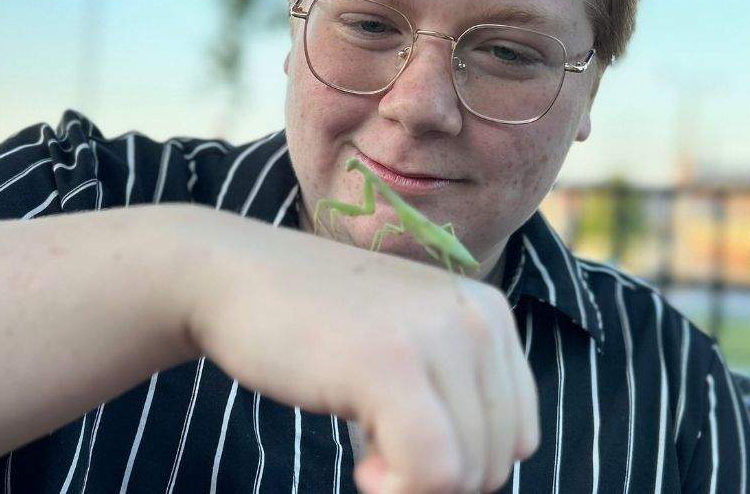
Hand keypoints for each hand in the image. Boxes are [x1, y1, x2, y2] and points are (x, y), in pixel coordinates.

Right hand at [185, 209, 539, 492]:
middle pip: (497, 458)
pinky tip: (360, 467)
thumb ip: (452, 396)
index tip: (403, 442)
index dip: (461, 463)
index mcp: (490, 315)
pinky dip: (399, 491)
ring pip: (469, 473)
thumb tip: (475, 484)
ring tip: (365, 452)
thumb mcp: (408, 350)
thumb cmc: (312, 328)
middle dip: (436, 478)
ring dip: (411, 486)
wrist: (231, 277)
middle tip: (376, 453)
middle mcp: (478, 318)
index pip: (517, 434)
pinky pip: (435, 473)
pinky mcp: (392, 364)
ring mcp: (437, 338)